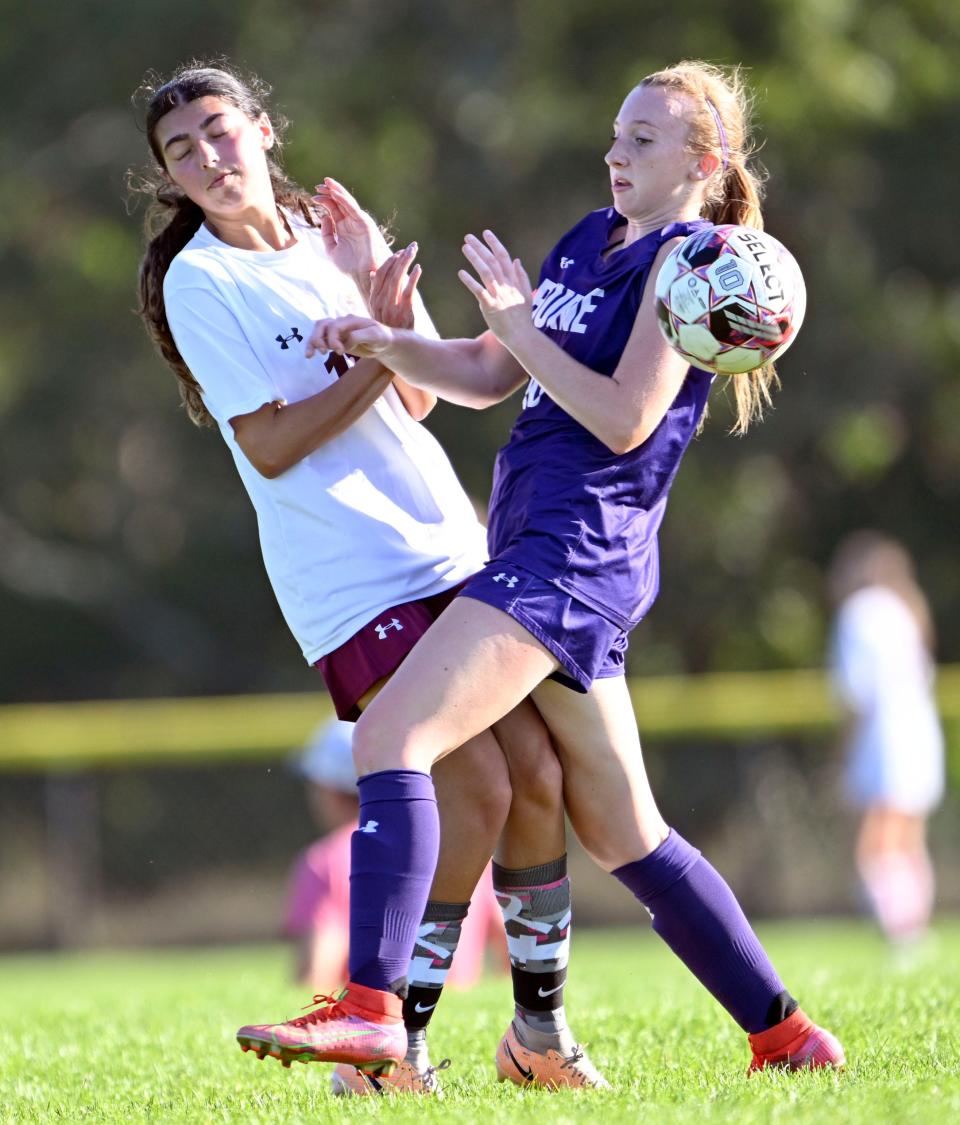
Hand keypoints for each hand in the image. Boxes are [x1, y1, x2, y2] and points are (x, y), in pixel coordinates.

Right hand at [305, 315, 395, 360]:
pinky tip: (310, 355)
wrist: (383, 343)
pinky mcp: (336, 340)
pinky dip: (313, 346)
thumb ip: (358, 336)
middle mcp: (341, 323)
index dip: (333, 338)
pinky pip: (321, 340)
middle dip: (318, 338)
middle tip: (323, 351)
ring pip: (319, 331)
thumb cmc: (380, 337)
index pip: (335, 326)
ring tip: (310, 355)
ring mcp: (337, 331)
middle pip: (322, 325)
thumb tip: (345, 342)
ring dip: (313, 341)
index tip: (339, 351)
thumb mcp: (374, 335)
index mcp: (350, 320)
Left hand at [312, 178, 390, 285]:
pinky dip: (344, 200)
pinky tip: (335, 194)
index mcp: (344, 227)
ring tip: (327, 182)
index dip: (324, 201)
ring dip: (337, 191)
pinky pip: (353, 209)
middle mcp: (352, 222)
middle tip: (319, 185)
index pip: (334, 208)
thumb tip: (324, 217)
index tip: (313, 197)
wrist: (364, 276)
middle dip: (329, 192)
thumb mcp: (332, 250)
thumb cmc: (351, 266)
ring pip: (347, 202)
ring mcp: (359, 222)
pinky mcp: (365, 223)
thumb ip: (326, 234)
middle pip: (340, 202)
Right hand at [367, 243, 421, 329]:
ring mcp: (392, 307)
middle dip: (401, 257)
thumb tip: (373, 273)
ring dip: (407, 263)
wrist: (394, 347)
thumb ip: (375, 291)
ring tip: (415, 252)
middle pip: (390, 273)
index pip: (380, 274)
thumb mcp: (378, 310)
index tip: (399, 253)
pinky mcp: (404, 312)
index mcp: (374, 299)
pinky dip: (413, 278)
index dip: (390, 261)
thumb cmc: (388, 327)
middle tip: (412, 246)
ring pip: (398, 279)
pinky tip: (419, 269)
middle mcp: (381, 301)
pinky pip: (409, 291)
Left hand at [458, 230, 533, 345]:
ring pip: (486, 272)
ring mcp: (498, 295)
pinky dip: (470, 281)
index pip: (504, 257)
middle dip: (480, 247)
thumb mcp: (527, 294)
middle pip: (492, 261)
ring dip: (475, 258)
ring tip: (464, 248)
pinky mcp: (490, 306)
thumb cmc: (523, 317)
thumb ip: (522, 276)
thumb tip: (517, 260)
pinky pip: (479, 291)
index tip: (486, 233)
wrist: (522, 335)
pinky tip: (461, 272)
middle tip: (468, 237)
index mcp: (514, 281)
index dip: (495, 243)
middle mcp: (506, 285)